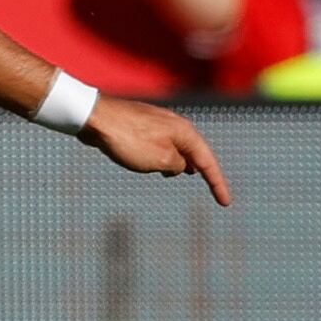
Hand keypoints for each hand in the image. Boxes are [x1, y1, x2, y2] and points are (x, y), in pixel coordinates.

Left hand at [80, 97, 231, 204]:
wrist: (94, 117)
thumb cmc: (127, 138)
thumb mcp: (160, 159)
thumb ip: (177, 165)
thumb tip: (179, 166)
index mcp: (185, 132)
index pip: (208, 162)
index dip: (218, 184)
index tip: (225, 203)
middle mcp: (175, 125)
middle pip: (196, 151)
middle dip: (204, 169)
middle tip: (215, 187)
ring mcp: (156, 123)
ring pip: (176, 147)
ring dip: (182, 161)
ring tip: (185, 173)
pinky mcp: (138, 125)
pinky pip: (159, 143)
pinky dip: (164, 155)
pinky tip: (157, 162)